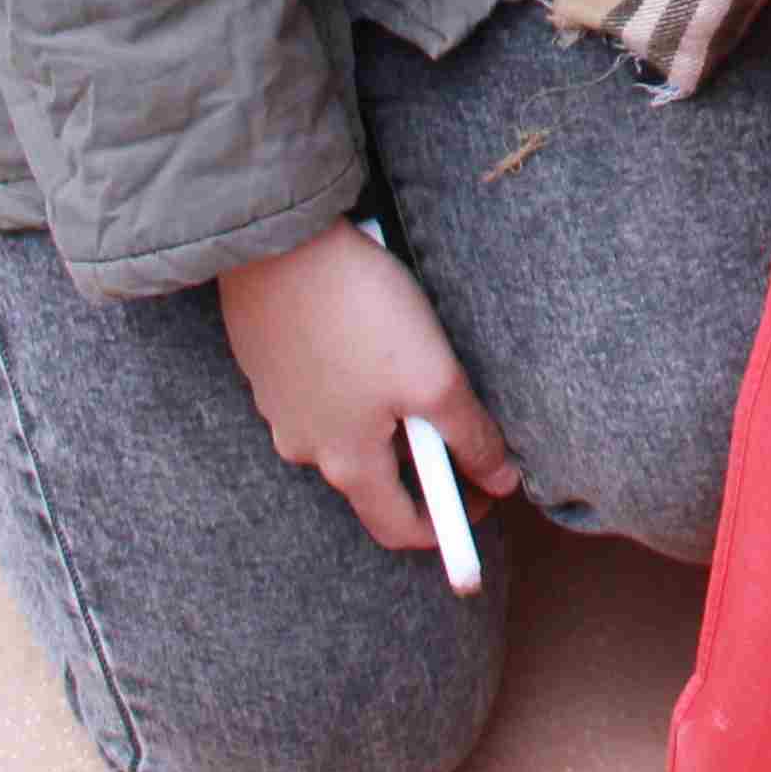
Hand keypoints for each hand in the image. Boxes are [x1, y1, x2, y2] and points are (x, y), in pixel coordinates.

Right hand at [218, 220, 518, 558]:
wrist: (277, 244)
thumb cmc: (359, 313)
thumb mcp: (433, 377)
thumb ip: (470, 435)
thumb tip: (500, 480)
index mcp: (345, 462)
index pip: (397, 527)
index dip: (446, 524)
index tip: (482, 500)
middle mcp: (304, 447)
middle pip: (374, 477)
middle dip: (422, 462)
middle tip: (461, 428)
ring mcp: (280, 407)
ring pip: (348, 431)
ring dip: (389, 418)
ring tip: (422, 370)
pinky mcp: (270, 366)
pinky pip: (322, 392)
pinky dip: (357, 383)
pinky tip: (375, 340)